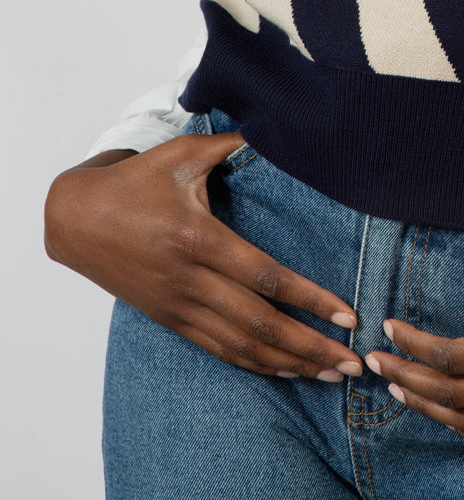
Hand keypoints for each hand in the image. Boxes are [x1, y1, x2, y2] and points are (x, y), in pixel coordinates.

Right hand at [44, 132, 362, 381]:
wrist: (74, 218)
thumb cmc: (134, 181)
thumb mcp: (182, 154)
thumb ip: (233, 144)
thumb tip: (280, 126)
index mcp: (200, 240)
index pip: (267, 279)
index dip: (311, 300)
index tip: (347, 315)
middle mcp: (191, 280)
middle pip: (260, 323)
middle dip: (310, 346)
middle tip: (352, 362)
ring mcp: (178, 305)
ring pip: (241, 345)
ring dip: (289, 363)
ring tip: (330, 374)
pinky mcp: (169, 318)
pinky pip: (217, 349)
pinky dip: (254, 363)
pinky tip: (284, 371)